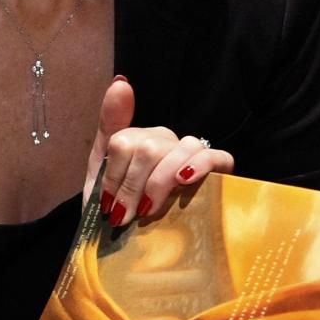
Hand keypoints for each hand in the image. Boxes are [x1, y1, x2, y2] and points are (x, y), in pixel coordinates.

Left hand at [84, 77, 232, 225]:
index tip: (108, 206)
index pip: (124, 142)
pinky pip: (217, 156)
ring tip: (150, 210)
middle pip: (149, 148)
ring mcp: (191, 152)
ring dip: (159, 184)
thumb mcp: (102, 171)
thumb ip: (109, 125)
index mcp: (139, 138)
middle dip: (133, 188)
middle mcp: (166, 139)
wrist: (135, 238)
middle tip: (126, 217)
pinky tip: (185, 180)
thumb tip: (122, 81)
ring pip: (180, 149)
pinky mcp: (218, 168)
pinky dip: (201, 165)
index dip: (113, 178)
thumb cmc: (123, 205)